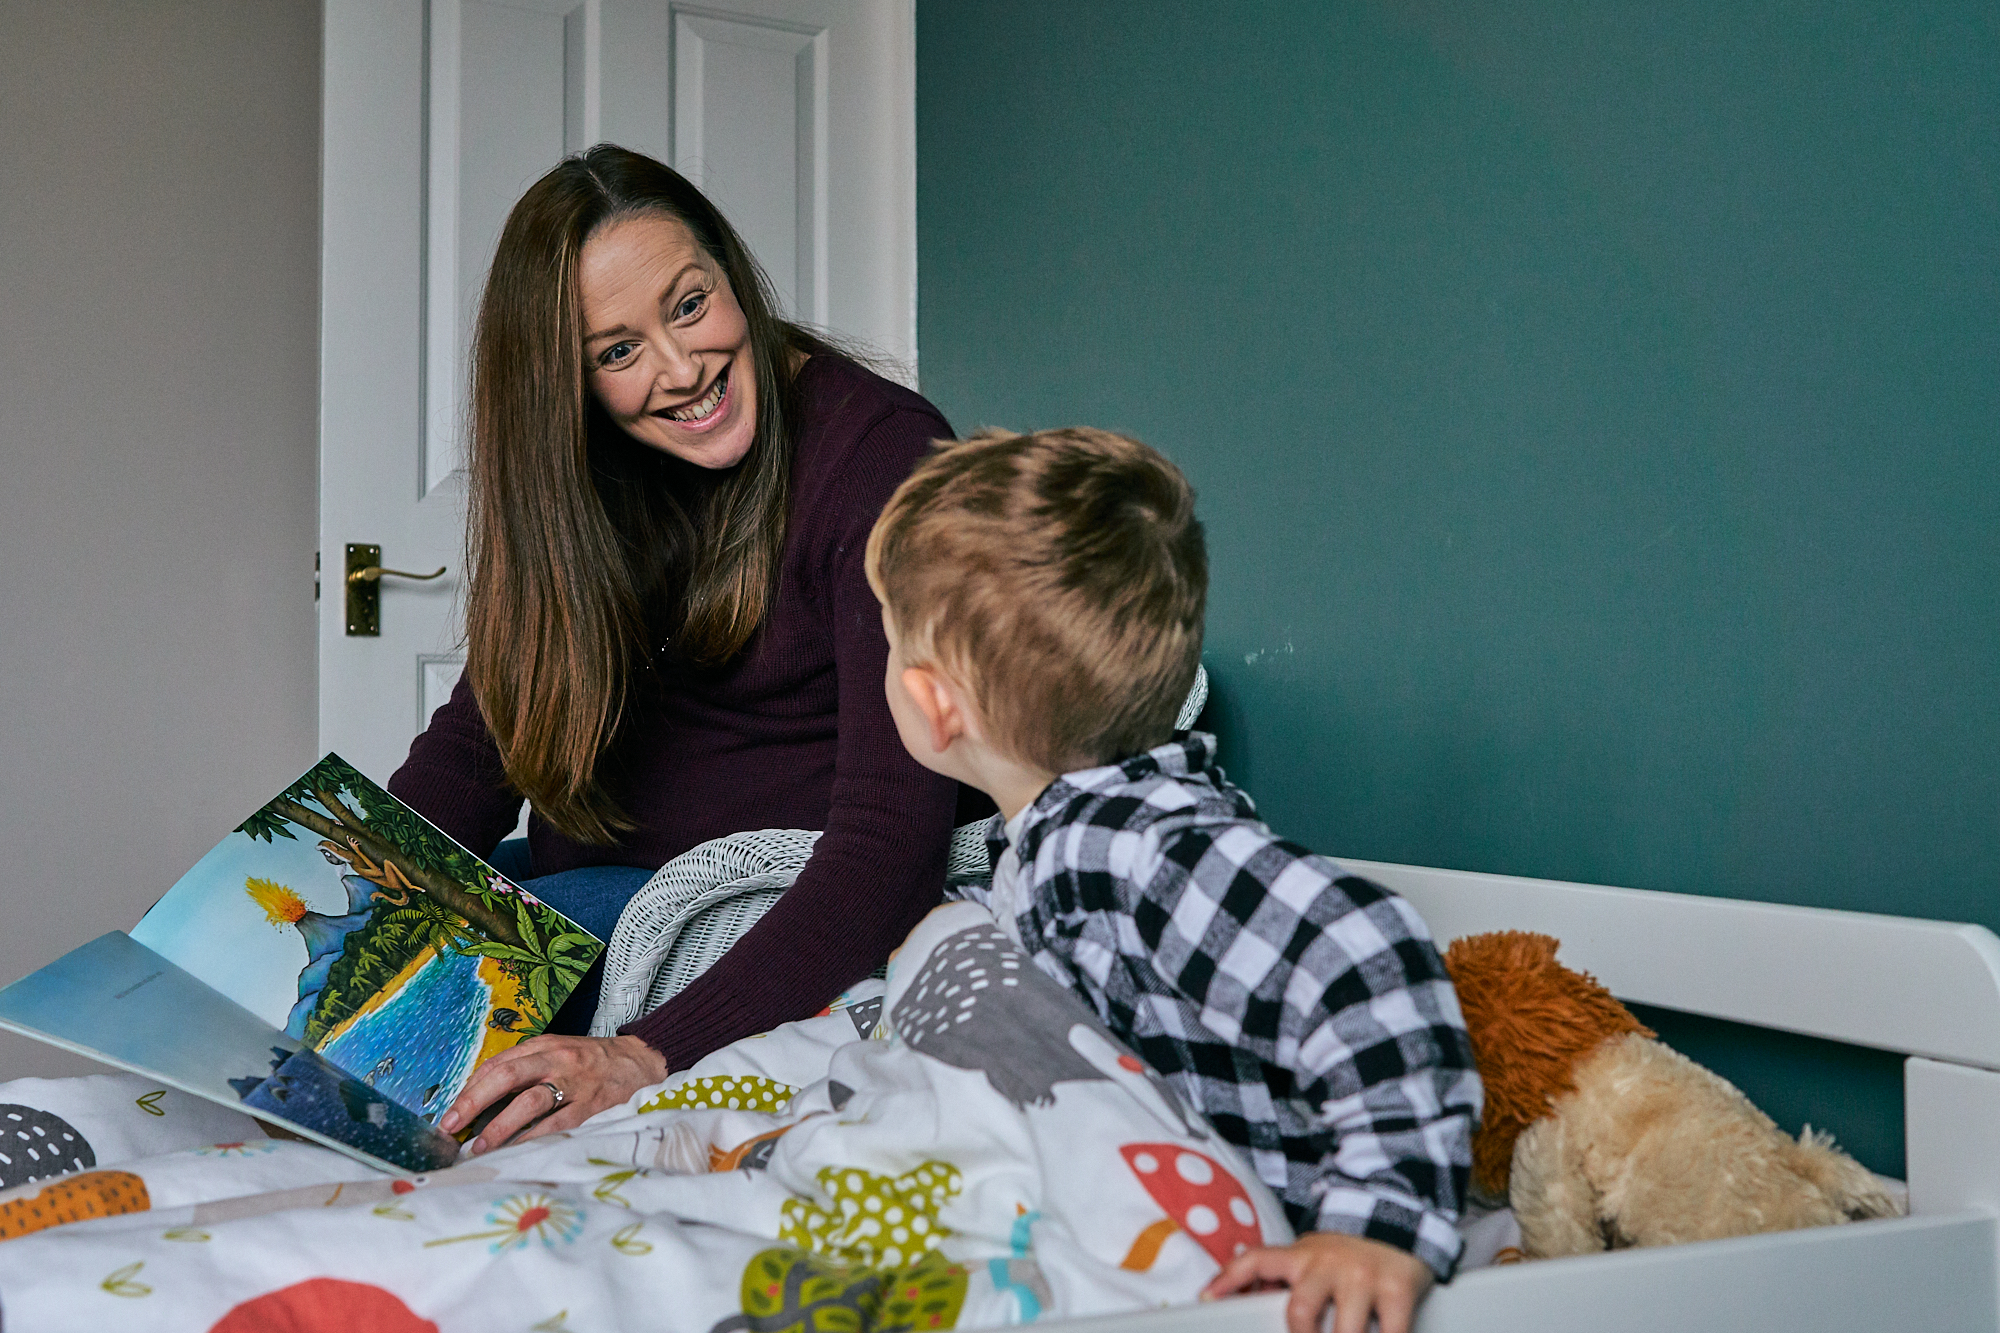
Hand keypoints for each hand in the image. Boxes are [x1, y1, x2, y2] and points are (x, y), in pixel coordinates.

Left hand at [438, 1033, 668, 1154]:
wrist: (644, 1062)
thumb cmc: (593, 1062)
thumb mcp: (558, 1052)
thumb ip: (525, 1068)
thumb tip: (479, 1096)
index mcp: (545, 1046)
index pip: (498, 1064)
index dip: (469, 1088)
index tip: (449, 1112)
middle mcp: (557, 1061)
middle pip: (507, 1076)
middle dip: (473, 1101)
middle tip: (450, 1126)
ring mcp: (575, 1085)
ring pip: (530, 1102)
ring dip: (499, 1126)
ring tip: (478, 1146)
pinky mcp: (592, 1108)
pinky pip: (557, 1126)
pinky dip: (532, 1141)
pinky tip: (515, 1153)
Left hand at [1203, 1232, 1433, 1332]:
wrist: (1400, 1221)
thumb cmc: (1348, 1253)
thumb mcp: (1312, 1257)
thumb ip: (1287, 1279)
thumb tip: (1251, 1301)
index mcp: (1301, 1255)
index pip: (1256, 1262)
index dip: (1228, 1279)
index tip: (1207, 1299)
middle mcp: (1329, 1264)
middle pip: (1301, 1312)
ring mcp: (1363, 1278)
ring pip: (1345, 1332)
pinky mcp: (1397, 1289)